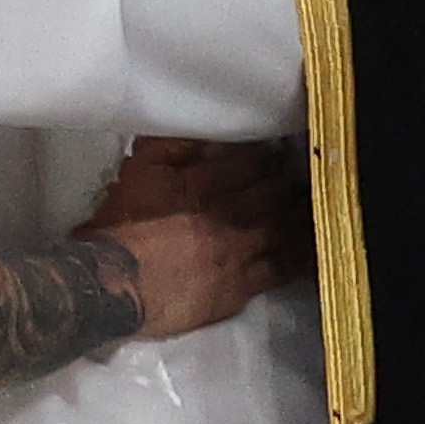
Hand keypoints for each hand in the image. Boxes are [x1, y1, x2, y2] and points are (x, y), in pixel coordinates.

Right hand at [72, 137, 306, 340]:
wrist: (111, 286)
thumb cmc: (118, 228)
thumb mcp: (137, 171)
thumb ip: (172, 145)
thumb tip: (209, 133)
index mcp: (202, 185)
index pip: (250, 164)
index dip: (267, 158)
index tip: (277, 154)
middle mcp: (226, 218)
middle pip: (272, 195)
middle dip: (289, 184)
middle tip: (303, 177)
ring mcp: (236, 256)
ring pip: (283, 231)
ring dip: (301, 217)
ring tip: (310, 208)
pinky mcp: (238, 290)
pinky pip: (280, 270)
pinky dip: (300, 258)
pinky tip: (314, 251)